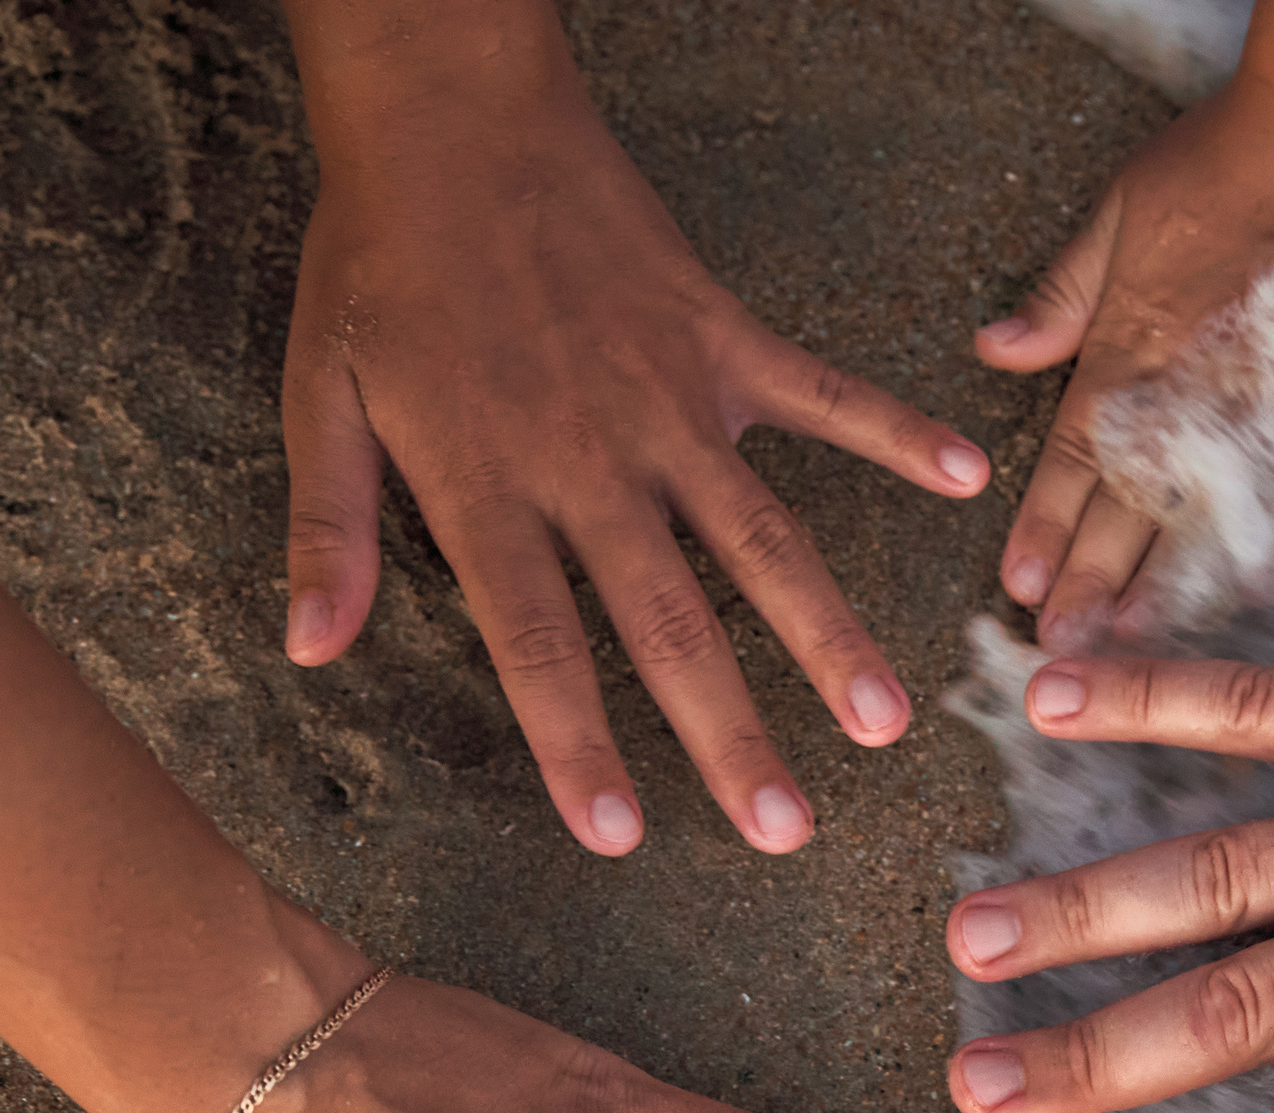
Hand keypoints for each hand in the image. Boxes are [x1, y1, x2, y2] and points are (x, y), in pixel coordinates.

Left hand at [280, 34, 988, 856]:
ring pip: (764, 538)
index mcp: (489, 483)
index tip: (618, 834)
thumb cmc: (380, 264)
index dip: (576, 741)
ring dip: (828, 633)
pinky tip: (965, 478)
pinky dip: (895, 432)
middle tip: (785, 828)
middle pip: (671, 619)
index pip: (539, 640)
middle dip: (731, 732)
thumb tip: (308, 649)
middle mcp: (593, 459)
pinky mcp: (723, 341)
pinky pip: (824, 396)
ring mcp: (673, 401)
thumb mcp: (317, 395)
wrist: (453, 117)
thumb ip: (326, 529)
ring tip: (884, 719)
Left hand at [979, 3, 1273, 655]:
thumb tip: (997, 350)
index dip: (1043, 526)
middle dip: (1090, 583)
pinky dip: (1260, 551)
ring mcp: (1260, 410)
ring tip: (1130, 651)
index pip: (1073, 457)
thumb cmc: (1226, 160)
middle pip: (1128, 508)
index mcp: (1132, 347)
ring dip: (1162, 588)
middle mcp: (1191, 393)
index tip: (1017, 586)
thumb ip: (1061, 294)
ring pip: (1203, 518)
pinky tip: (1241, 598)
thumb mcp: (1117, 211)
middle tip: (1059, 646)